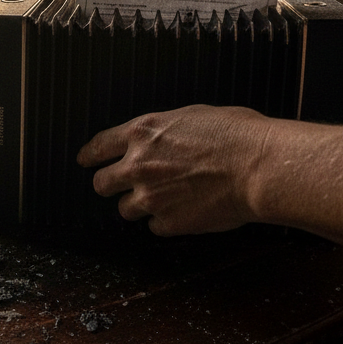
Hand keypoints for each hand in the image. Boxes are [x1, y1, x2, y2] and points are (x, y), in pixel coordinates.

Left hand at [76, 105, 268, 234]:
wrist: (257, 167)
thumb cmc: (235, 135)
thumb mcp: (191, 116)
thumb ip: (165, 132)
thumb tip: (162, 139)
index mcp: (142, 133)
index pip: (99, 146)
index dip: (89, 155)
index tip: (85, 160)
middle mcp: (138, 165)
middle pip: (102, 184)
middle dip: (110, 184)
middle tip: (122, 185)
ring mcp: (151, 197)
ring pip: (125, 209)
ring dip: (139, 205)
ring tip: (162, 198)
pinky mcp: (169, 223)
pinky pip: (155, 227)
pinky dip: (165, 222)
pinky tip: (182, 212)